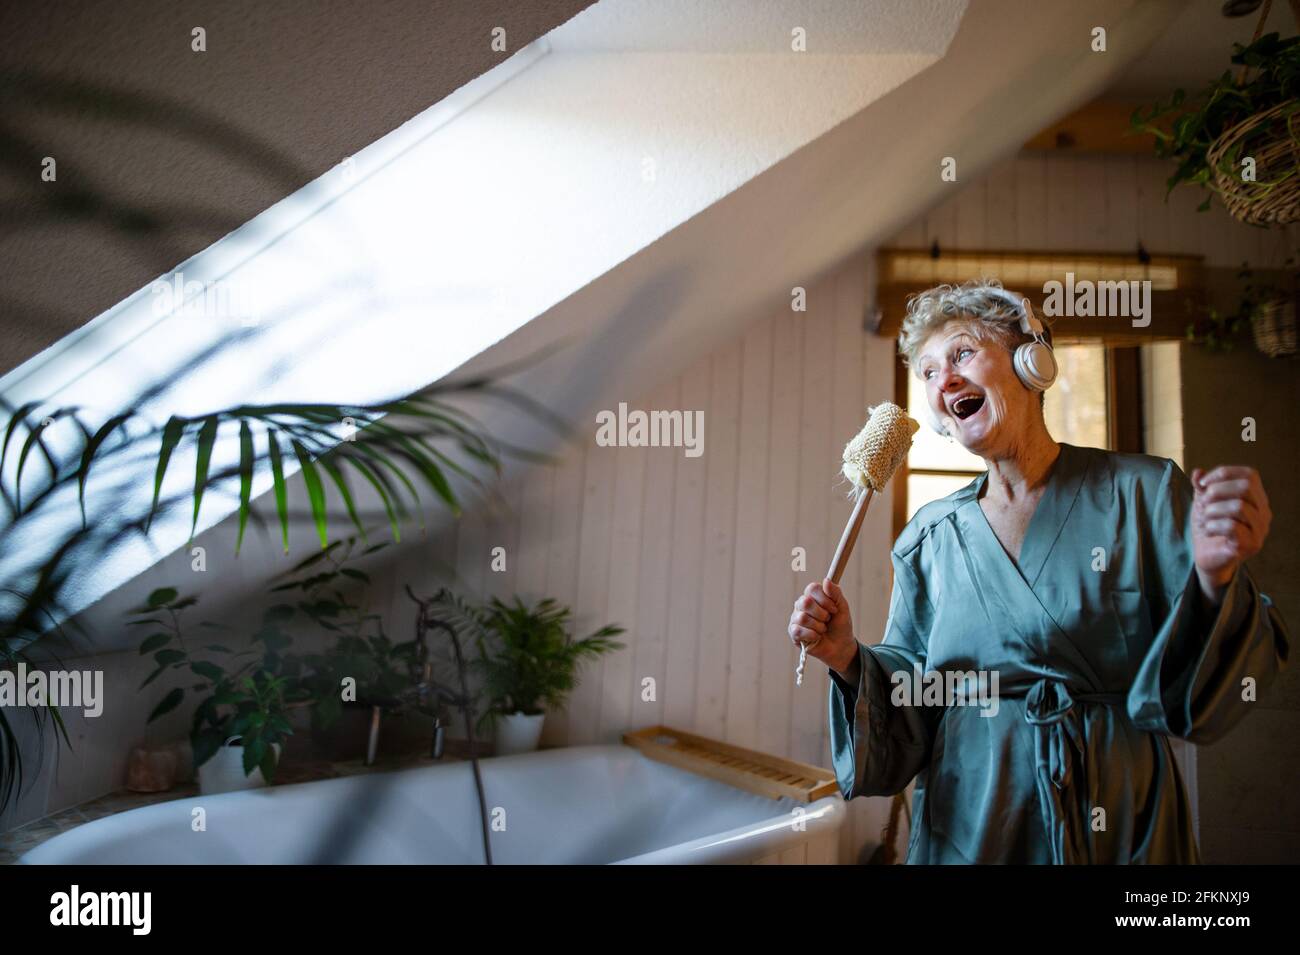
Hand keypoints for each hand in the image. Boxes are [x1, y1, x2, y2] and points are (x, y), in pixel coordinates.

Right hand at [788, 578, 856, 673]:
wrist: (841, 646)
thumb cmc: (840, 625)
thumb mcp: (842, 608)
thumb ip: (835, 593)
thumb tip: (826, 580)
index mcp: (813, 596)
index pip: (812, 588)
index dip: (825, 599)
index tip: (834, 609)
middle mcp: (801, 605)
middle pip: (805, 602)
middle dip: (822, 614)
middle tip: (828, 620)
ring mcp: (796, 618)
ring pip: (802, 617)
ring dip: (818, 626)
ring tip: (823, 630)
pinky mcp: (793, 633)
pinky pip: (798, 630)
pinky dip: (812, 635)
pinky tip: (817, 637)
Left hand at [1190, 465, 1271, 602]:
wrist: (1206, 556)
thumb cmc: (1210, 526)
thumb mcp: (1203, 502)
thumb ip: (1201, 486)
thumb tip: (1197, 472)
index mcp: (1256, 498)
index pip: (1249, 475)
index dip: (1223, 474)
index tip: (1202, 483)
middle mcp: (1264, 512)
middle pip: (1245, 487)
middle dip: (1216, 491)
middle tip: (1203, 503)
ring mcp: (1260, 530)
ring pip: (1238, 506)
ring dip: (1213, 510)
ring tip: (1205, 518)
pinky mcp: (1250, 545)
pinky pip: (1232, 527)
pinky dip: (1213, 525)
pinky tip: (1208, 530)